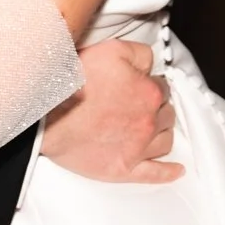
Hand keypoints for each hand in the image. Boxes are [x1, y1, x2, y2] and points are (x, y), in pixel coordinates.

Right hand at [40, 39, 180, 183]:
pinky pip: (155, 174)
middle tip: (141, 104)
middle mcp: (149, 121)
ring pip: (165, 140)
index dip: (150, 83)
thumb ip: (140, 53)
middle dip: (157, 107)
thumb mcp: (111, 50)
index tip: (139, 84)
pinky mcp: (124, 169)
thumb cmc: (74, 84)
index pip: (163, 86)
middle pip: (167, 113)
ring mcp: (138, 148)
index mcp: (149, 93)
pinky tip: (176, 170)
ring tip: (153, 128)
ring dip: (162, 132)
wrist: (48, 115)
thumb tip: (151, 63)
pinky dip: (168, 172)